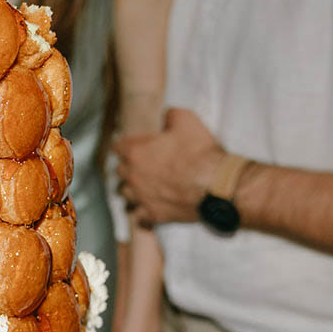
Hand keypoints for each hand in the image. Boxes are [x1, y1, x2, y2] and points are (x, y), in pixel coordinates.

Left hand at [114, 108, 225, 226]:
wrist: (215, 184)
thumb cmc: (200, 152)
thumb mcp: (186, 120)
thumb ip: (170, 115)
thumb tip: (166, 117)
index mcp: (136, 152)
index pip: (117, 147)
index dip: (124, 144)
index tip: (130, 145)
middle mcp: (133, 176)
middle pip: (119, 171)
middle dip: (128, 166)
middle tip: (141, 164)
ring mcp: (142, 197)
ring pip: (125, 194)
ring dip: (132, 189)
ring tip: (143, 186)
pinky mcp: (153, 215)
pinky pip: (138, 216)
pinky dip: (142, 211)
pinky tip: (150, 207)